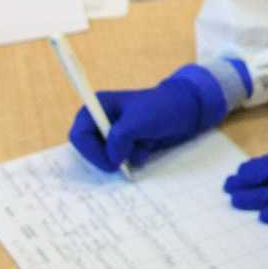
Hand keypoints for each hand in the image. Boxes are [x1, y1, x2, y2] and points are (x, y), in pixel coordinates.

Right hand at [69, 65, 227, 170]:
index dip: (91, 152)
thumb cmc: (162, 107)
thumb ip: (119, 139)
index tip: (111, 162)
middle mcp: (102, 120)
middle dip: (111, 156)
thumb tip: (112, 159)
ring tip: (144, 143)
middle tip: (130, 155)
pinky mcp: (128, 143)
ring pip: (109, 158)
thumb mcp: (138, 121)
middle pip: (91, 150)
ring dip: (127, 156)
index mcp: (98, 106)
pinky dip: (137, 156)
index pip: (79, 136)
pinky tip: (150, 144)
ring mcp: (115, 133)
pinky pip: (123, 160)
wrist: (188, 110)